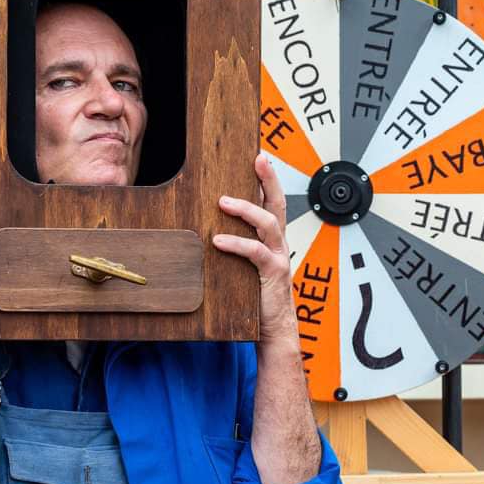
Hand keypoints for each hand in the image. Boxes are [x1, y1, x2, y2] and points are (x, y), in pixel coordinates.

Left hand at [212, 153, 300, 345]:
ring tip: (223, 202)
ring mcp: (278, 256)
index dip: (268, 178)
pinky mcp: (272, 272)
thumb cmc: (255, 294)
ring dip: (246, 209)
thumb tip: (204, 226)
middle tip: (258, 159)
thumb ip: (233, 244)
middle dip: (269, 178)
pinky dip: (237, 243)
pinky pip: (256, 252)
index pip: (272, 200)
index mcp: (273, 237)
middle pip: (277, 202)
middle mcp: (279, 242)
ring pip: (267, 223)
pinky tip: (218, 241)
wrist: (273, 328)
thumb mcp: (244, 263)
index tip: (260, 156)